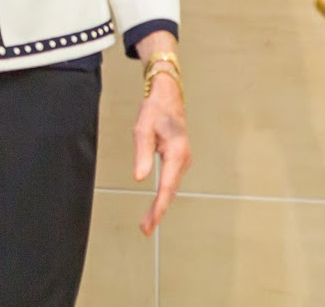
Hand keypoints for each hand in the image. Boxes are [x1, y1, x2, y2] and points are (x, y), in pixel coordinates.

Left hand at [133, 70, 191, 234]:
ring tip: (148, 221)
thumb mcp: (143, 129)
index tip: (151, 223)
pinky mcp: (179, 158)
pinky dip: (164, 193)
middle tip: (145, 229)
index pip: (167, 187)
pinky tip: (157, 204)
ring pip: (172, 187)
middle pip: (170, 191)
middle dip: (158, 211)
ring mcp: (183, 159)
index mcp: (177, 154)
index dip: (158, 207)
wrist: (167, 95)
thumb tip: (140, 178)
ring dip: (161, 204)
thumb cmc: (155, 109)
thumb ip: (142, 154)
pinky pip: (172, 180)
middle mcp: (184, 159)